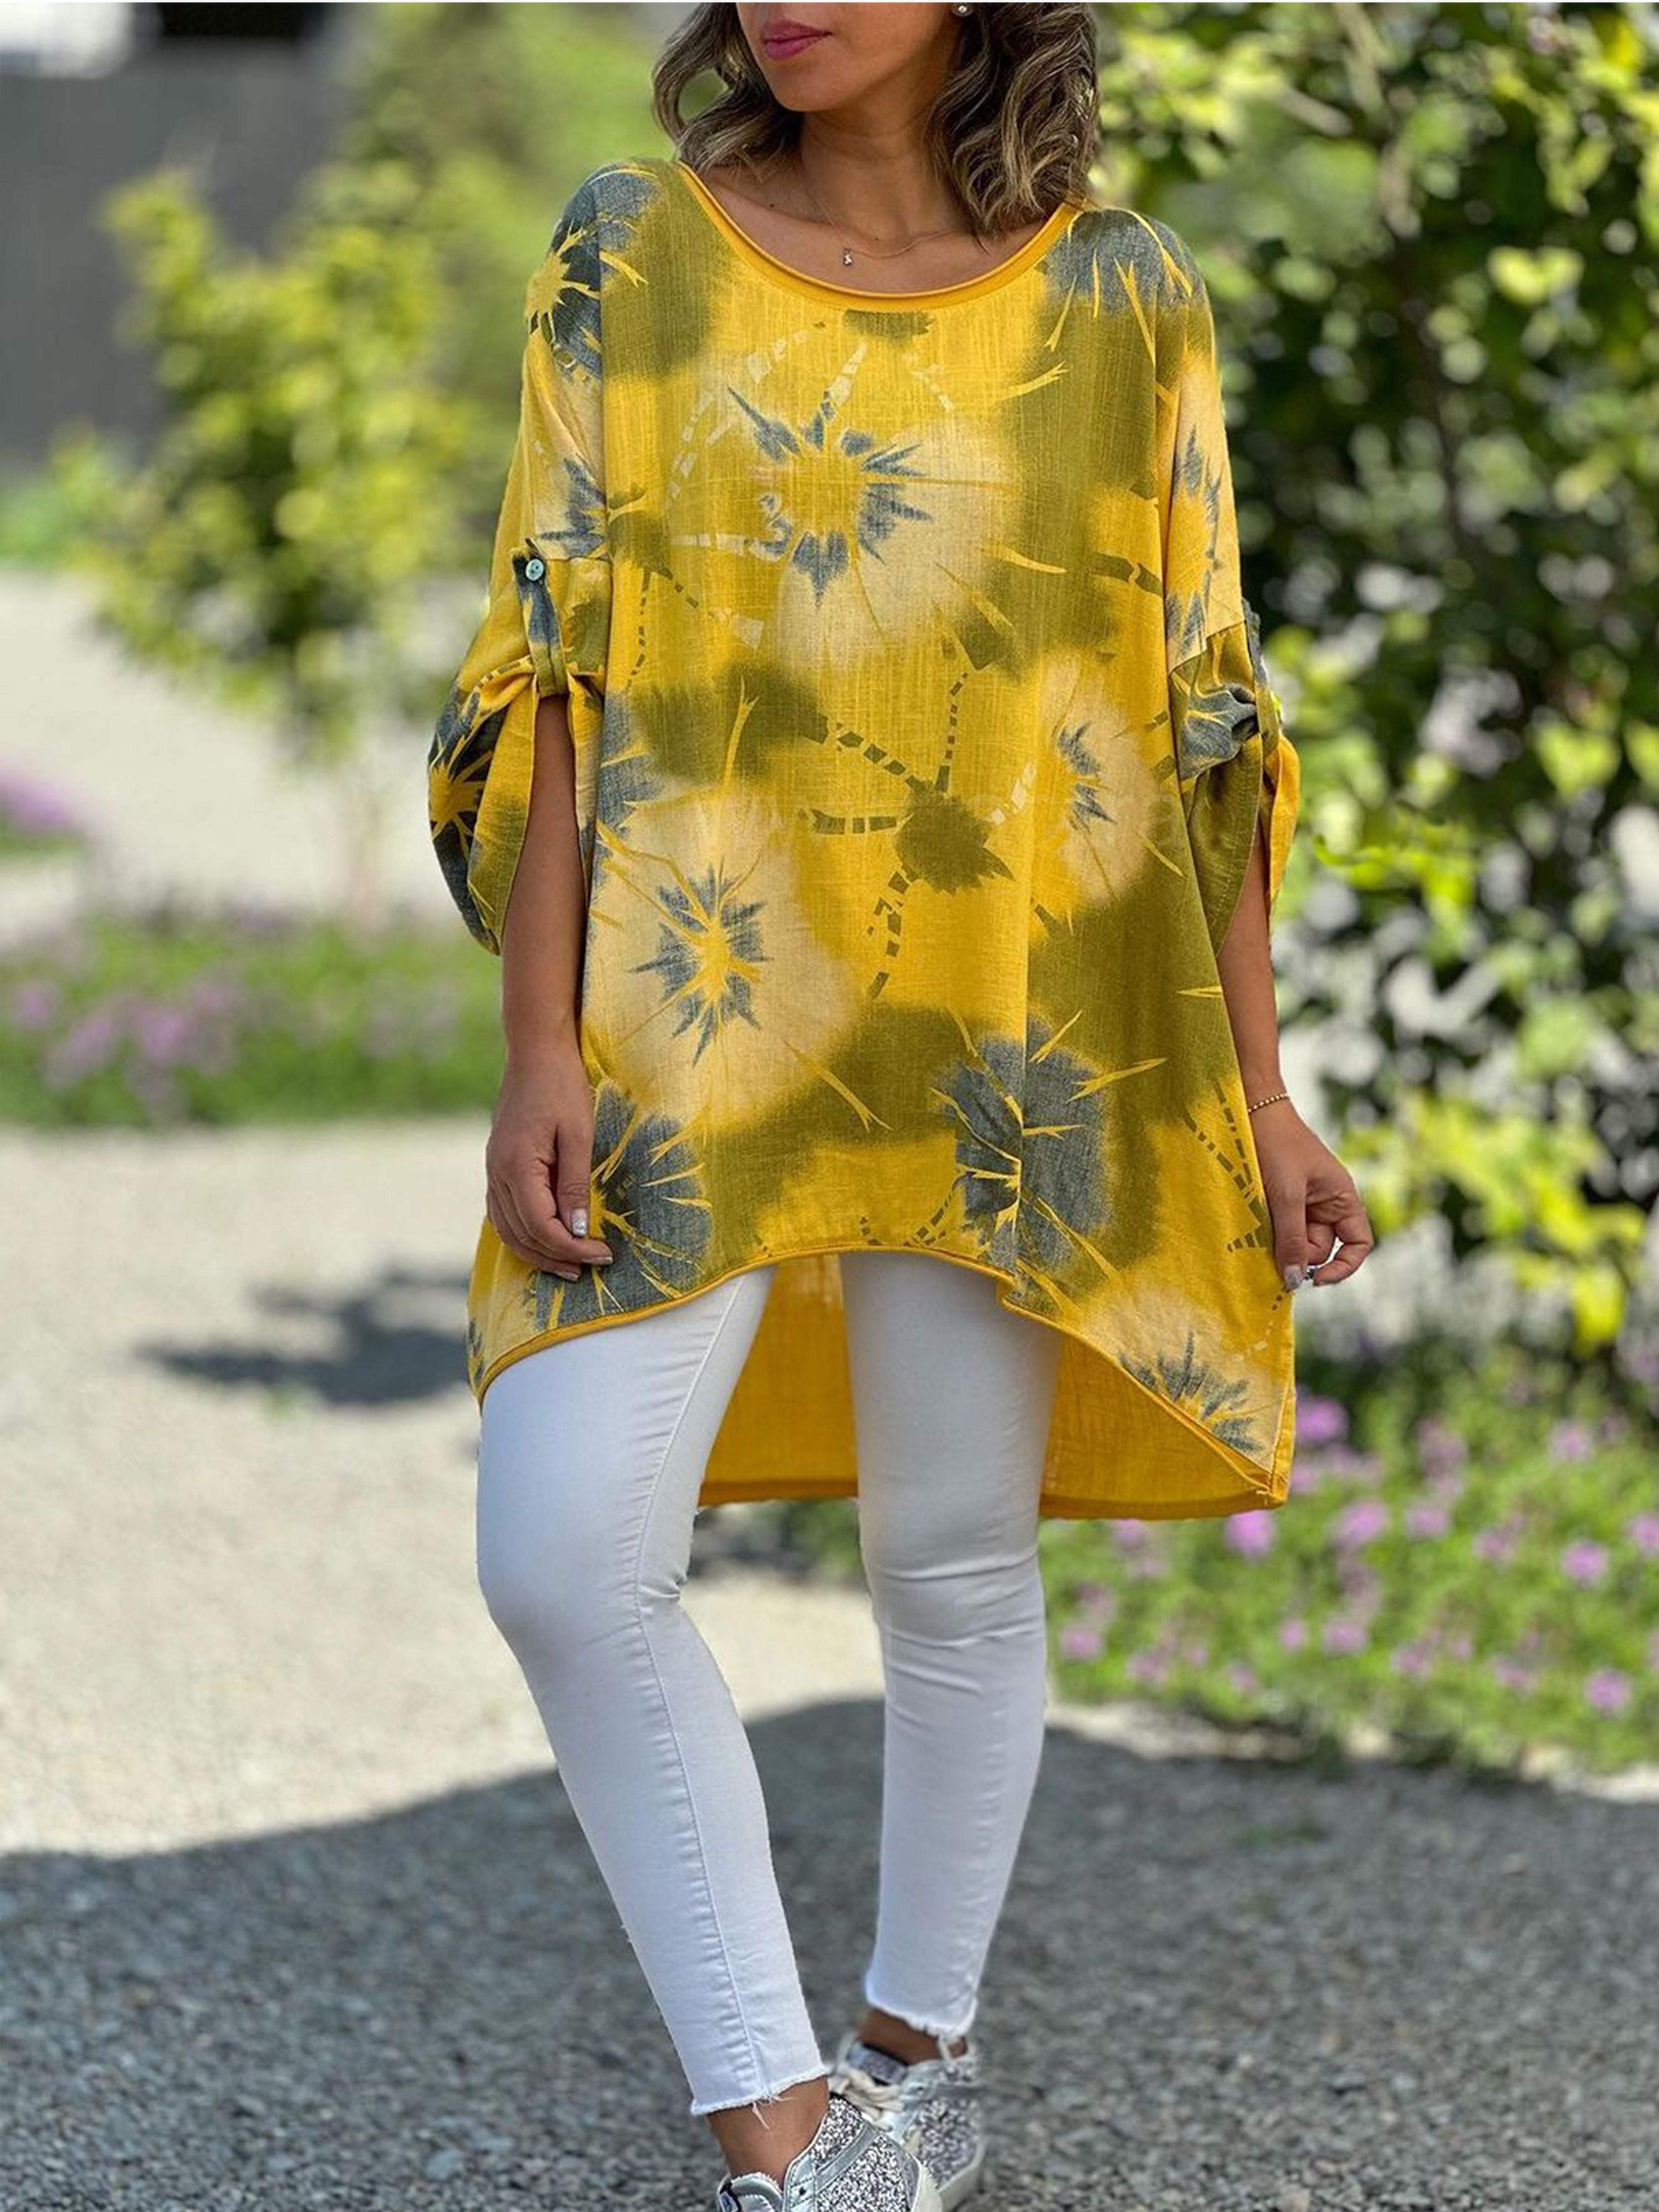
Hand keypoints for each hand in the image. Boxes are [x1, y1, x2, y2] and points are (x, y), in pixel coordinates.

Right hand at [485, 1036, 614, 1280]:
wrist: (535, 1051)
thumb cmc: (562, 1085)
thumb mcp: (579, 1134)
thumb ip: (575, 1184)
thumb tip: (579, 1230)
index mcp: (516, 1167)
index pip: (542, 1227)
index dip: (572, 1248)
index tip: (603, 1254)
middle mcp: (497, 1173)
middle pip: (520, 1235)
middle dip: (555, 1258)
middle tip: (590, 1269)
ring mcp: (492, 1169)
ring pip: (506, 1228)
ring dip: (536, 1251)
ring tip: (569, 1264)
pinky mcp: (497, 1164)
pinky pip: (502, 1211)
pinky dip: (522, 1233)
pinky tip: (545, 1238)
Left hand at [1250, 1099, 1373, 1290]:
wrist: (1250, 1111)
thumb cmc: (1276, 1145)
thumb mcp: (1286, 1195)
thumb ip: (1292, 1238)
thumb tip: (1296, 1280)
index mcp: (1342, 1198)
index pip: (1358, 1244)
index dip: (1343, 1267)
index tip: (1315, 1279)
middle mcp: (1327, 1203)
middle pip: (1320, 1248)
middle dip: (1298, 1252)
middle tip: (1272, 1243)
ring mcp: (1303, 1203)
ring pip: (1296, 1240)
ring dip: (1279, 1242)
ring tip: (1260, 1221)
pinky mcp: (1280, 1201)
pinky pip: (1279, 1228)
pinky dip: (1268, 1232)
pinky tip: (1255, 1222)